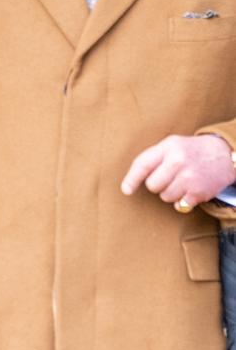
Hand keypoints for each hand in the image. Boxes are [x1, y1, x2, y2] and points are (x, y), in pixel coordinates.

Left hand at [121, 134, 235, 209]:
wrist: (224, 154)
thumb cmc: (191, 151)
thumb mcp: (172, 144)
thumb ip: (154, 158)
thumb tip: (132, 180)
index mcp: (168, 147)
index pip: (143, 164)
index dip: (131, 178)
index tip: (126, 190)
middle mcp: (178, 161)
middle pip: (152, 185)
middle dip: (157, 185)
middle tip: (169, 177)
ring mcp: (189, 178)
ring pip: (164, 197)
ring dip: (170, 193)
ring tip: (181, 182)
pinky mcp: (198, 192)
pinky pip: (179, 205)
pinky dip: (182, 202)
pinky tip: (189, 191)